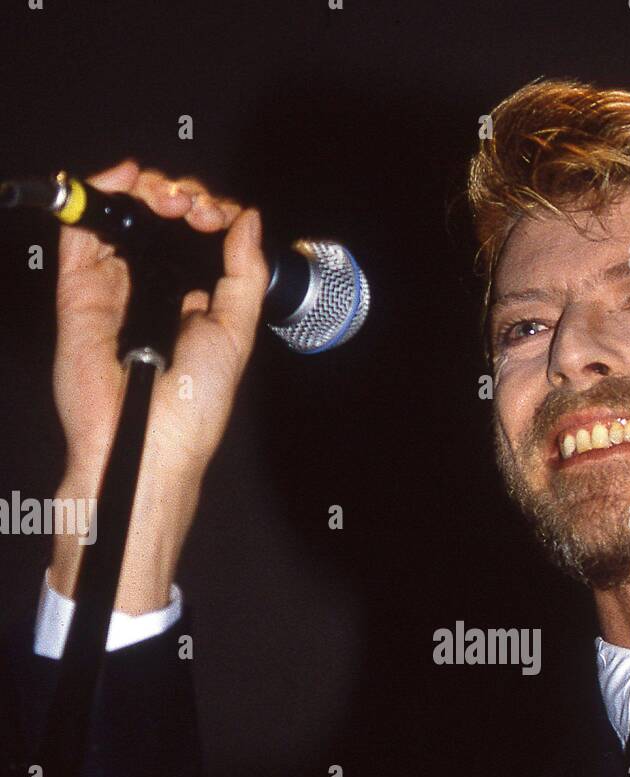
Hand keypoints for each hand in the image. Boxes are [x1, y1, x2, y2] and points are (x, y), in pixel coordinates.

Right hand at [50, 158, 268, 610]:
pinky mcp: (78, 290)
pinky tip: (127, 179)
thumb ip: (244, 274)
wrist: (149, 442)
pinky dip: (100, 195)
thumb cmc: (194, 406)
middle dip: (179, 197)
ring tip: (169, 197)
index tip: (221, 214)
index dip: (207, 214)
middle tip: (195, 206)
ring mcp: (113, 287)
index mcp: (190, 303)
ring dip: (146, 191)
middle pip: (157, 222)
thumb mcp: (237, 333)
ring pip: (122, 218)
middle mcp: (151, 291)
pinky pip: (82, 232)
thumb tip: (248, 221)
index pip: (195, 240)